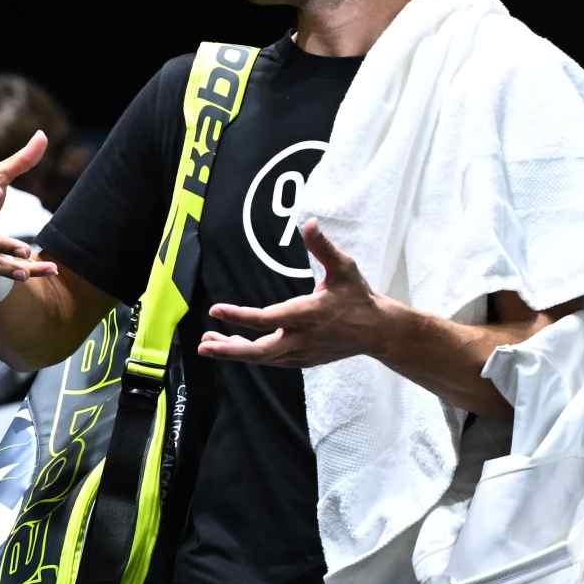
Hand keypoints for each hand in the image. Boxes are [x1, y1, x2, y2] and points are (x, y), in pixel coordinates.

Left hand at [198, 219, 390, 367]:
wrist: (380, 332)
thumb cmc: (359, 297)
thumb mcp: (345, 268)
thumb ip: (323, 247)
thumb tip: (308, 223)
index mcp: (308, 315)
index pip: (267, 319)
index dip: (239, 316)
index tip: (215, 310)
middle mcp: (302, 338)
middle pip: (259, 351)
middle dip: (229, 350)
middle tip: (203, 345)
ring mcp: (303, 353)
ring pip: (263, 358)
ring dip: (235, 352)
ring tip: (209, 344)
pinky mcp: (304, 360)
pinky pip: (272, 360)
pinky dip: (252, 355)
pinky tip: (235, 346)